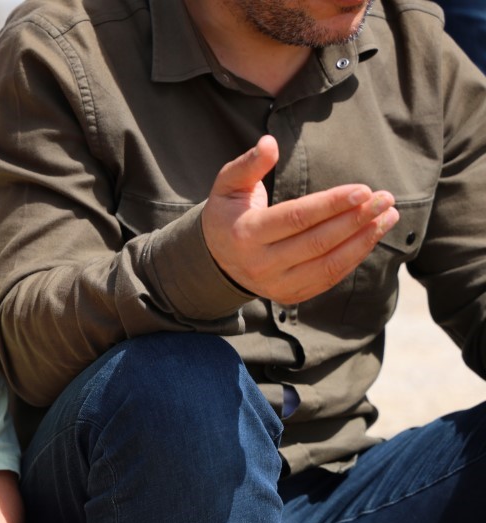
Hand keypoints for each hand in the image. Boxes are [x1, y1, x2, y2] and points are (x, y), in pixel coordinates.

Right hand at [202, 135, 399, 303]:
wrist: (216, 259)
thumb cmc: (228, 213)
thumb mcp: (228, 185)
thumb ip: (248, 164)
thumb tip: (270, 143)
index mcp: (245, 234)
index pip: (296, 218)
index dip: (332, 204)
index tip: (364, 189)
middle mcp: (260, 264)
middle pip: (318, 242)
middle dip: (357, 219)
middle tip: (385, 199)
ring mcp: (275, 284)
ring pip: (328, 264)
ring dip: (364, 240)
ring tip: (388, 217)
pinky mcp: (290, 296)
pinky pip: (328, 278)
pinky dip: (354, 257)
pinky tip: (371, 236)